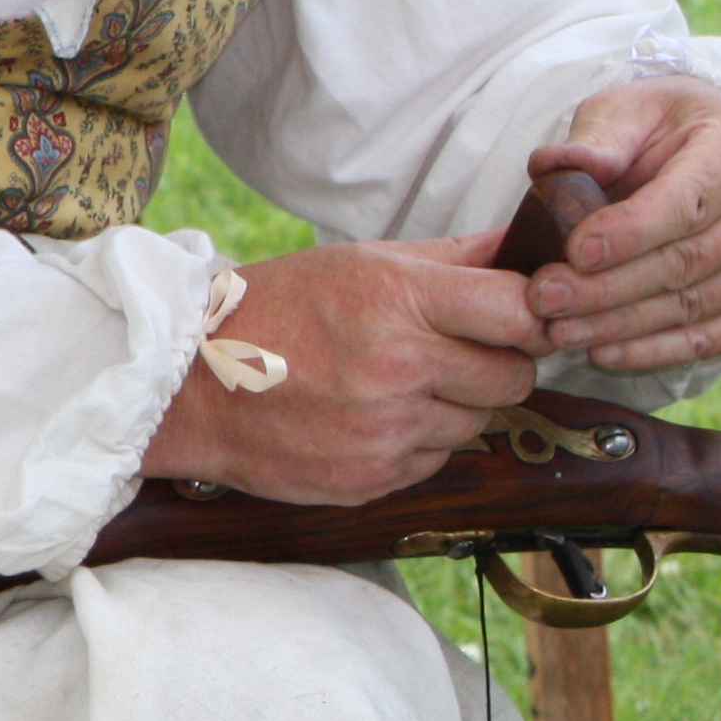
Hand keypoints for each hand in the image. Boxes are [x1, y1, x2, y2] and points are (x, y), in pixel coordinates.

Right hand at [143, 231, 551, 503]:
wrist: (188, 386)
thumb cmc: (273, 312)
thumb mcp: (357, 262)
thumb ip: (452, 258)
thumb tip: (531, 244)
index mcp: (398, 300)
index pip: (523, 312)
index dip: (532, 315)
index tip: (520, 317)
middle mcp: (398, 367)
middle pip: (514, 376)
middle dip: (494, 364)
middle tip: (447, 353)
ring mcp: (386, 429)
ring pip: (477, 423)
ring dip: (450, 406)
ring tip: (392, 385)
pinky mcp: (372, 477)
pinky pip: (434, 460)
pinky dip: (414, 441)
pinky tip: (367, 418)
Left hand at [524, 78, 720, 372]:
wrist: (716, 148)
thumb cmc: (662, 128)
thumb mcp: (628, 110)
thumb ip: (598, 138)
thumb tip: (558, 165)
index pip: (686, 202)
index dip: (631, 232)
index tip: (576, 251)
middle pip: (685, 262)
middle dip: (607, 287)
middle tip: (544, 298)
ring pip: (691, 305)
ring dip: (620, 325)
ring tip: (558, 330)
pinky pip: (709, 337)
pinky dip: (654, 351)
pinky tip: (602, 353)